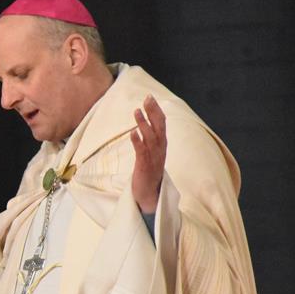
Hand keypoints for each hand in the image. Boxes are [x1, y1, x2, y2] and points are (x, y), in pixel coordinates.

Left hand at [130, 94, 166, 213]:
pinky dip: (137, 142)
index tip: (150, 97)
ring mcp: (153, 159)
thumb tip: (143, 126)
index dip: (156, 110)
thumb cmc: (148, 173)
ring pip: (150, 138)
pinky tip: (132, 133)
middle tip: (147, 98)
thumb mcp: (150, 154)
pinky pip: (141, 153)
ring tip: (136, 112)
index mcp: (162, 146)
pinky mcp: (144, 167)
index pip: (162, 124)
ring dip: (143, 124)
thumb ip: (149, 141)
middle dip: (153, 112)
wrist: (149, 196)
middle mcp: (160, 150)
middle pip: (159, 128)